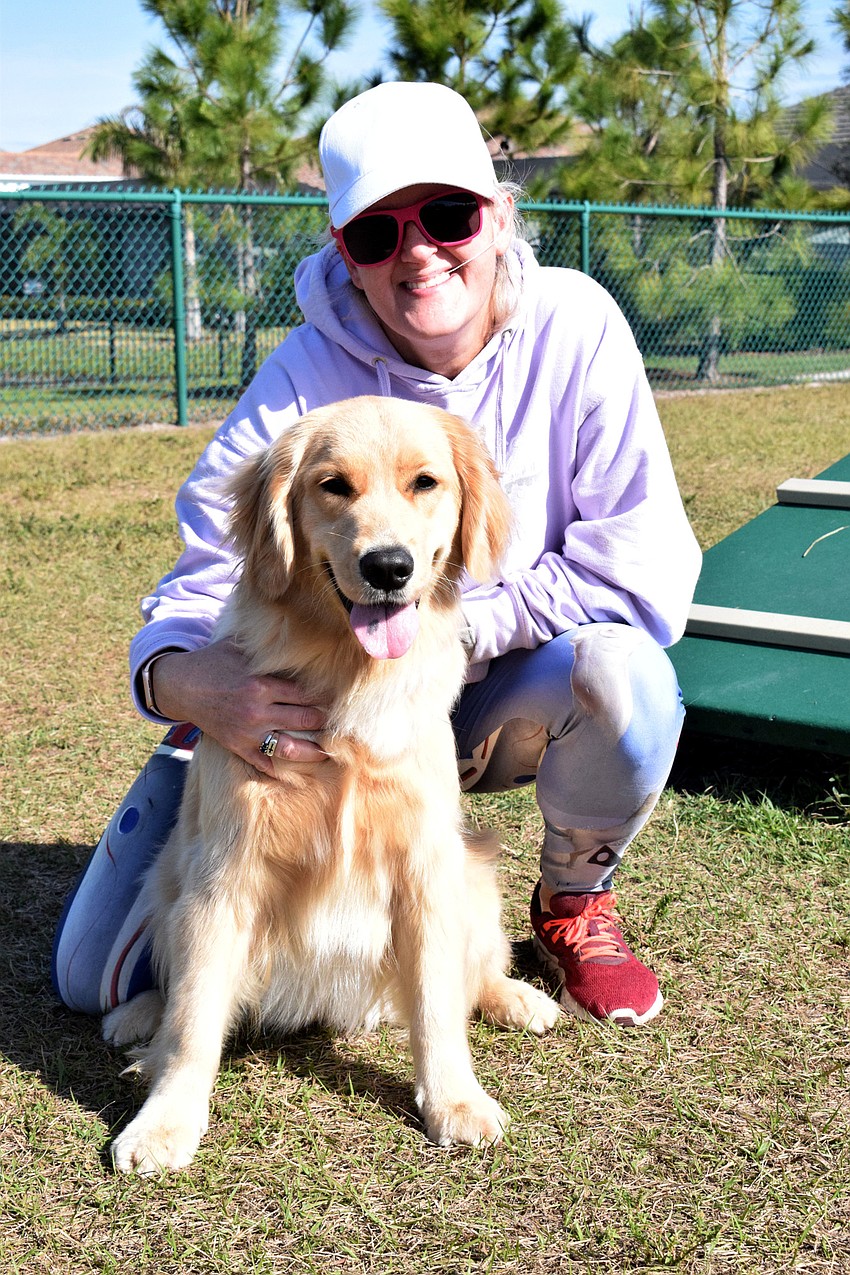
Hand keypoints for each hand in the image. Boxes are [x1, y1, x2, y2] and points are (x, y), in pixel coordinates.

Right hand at [150, 639, 325, 773]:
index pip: (305, 694)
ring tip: (328, 752)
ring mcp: (248, 733)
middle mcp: (258, 711)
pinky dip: (282, 770)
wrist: (182, 686)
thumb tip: (297, 629)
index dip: (325, 697)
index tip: (341, 700)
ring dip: (313, 752)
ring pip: (289, 748)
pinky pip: (264, 763)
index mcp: (262, 684)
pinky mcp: (238, 747)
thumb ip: (268, 646)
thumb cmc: (215, 662)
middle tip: (342, 724)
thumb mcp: (240, 647)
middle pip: (304, 720)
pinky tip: (299, 773)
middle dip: (325, 722)